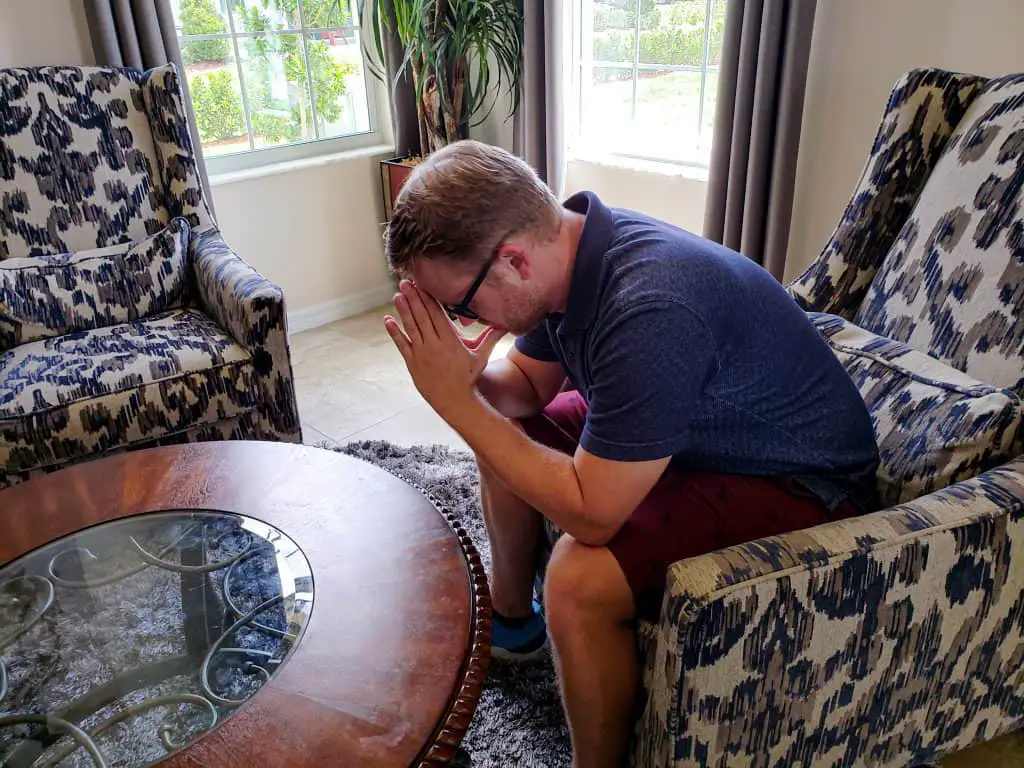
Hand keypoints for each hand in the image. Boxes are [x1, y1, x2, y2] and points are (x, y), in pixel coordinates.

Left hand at [384, 281, 506, 419]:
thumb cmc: (469, 378)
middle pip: (422, 316)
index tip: (421, 284)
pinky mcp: (412, 363)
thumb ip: (491, 337)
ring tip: (398, 294)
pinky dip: (394, 332)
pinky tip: (388, 320)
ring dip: (404, 310)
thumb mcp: (481, 356)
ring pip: (411, 327)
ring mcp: (421, 353)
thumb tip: (506, 324)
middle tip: (406, 282)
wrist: (455, 401)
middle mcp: (434, 344)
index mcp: (450, 339)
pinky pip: (401, 344)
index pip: (437, 313)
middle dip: (414, 298)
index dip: (428, 298)